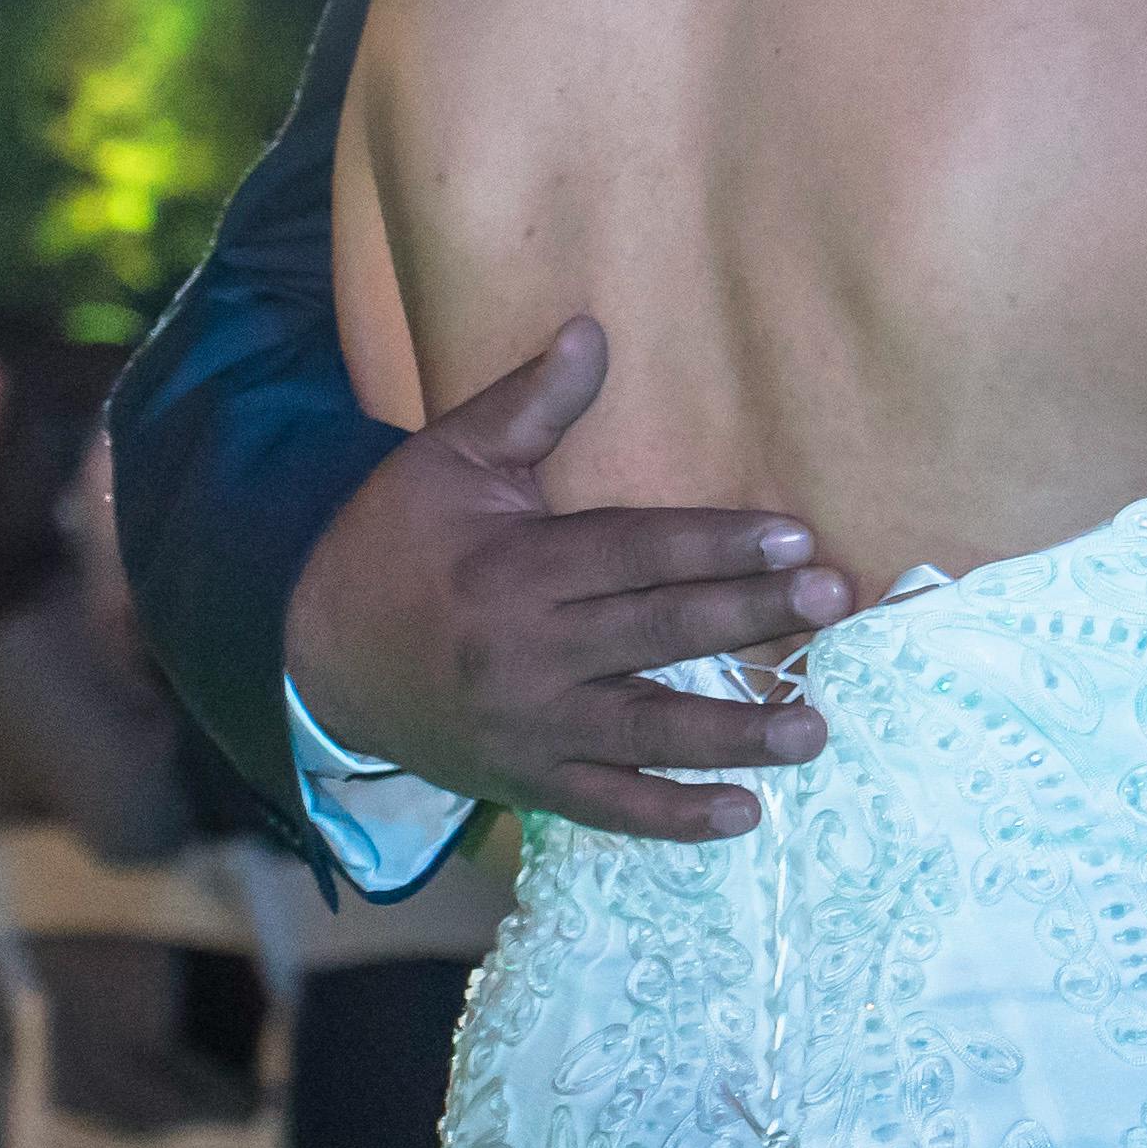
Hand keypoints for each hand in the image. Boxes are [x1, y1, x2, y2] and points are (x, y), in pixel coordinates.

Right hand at [283, 319, 852, 841]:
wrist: (313, 652)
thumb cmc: (396, 540)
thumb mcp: (448, 460)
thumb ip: (529, 404)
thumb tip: (593, 330)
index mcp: (518, 568)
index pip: (635, 552)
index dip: (716, 543)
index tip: (795, 536)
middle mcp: (530, 652)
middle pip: (658, 633)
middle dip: (750, 617)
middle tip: (833, 601)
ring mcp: (530, 726)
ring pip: (646, 732)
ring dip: (735, 734)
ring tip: (814, 729)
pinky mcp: (527, 780)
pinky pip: (608, 806)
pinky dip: (674, 817)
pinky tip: (743, 815)